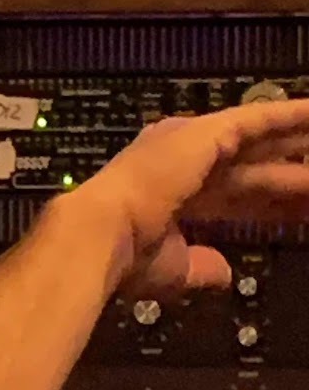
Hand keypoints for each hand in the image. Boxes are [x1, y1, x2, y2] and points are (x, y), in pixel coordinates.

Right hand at [69, 98, 308, 298]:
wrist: (101, 234)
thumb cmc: (126, 256)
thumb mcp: (173, 269)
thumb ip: (201, 267)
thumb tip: (224, 273)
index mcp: (170, 195)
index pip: (234, 200)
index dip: (268, 208)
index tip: (298, 214)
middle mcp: (181, 162)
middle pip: (253, 172)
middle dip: (291, 178)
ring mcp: (195, 144)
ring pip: (261, 145)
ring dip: (298, 144)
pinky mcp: (207, 132)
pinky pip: (259, 120)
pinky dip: (290, 116)